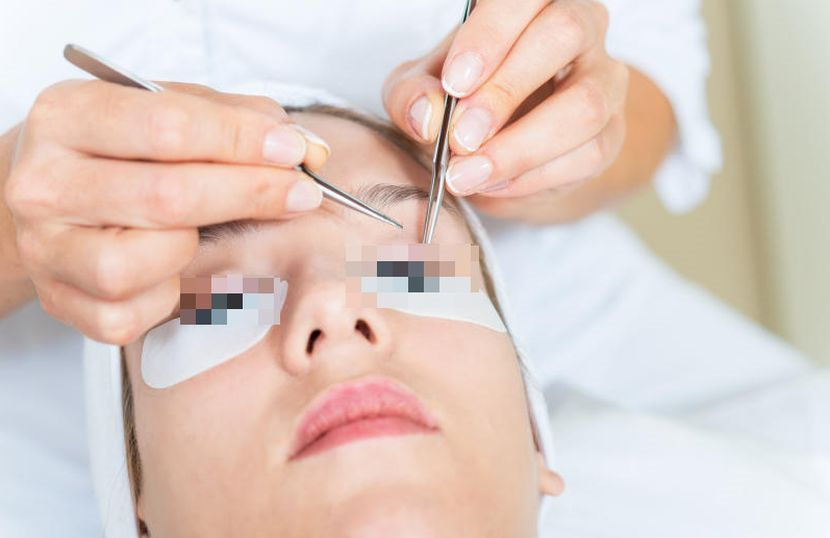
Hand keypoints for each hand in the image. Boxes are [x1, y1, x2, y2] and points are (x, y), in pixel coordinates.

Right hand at [3, 81, 329, 342]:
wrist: (48, 200)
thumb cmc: (117, 153)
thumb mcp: (162, 112)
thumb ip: (233, 119)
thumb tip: (304, 149)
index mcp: (66, 117)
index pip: (168, 127)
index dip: (242, 140)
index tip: (293, 150)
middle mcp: (44, 184)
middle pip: (168, 196)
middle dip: (251, 194)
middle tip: (300, 193)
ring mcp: (47, 249)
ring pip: (146, 261)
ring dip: (193, 247)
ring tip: (195, 230)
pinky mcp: (63, 304)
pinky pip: (136, 312)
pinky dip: (168, 293)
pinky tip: (166, 268)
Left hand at [383, 0, 628, 213]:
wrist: (502, 150)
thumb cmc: (464, 100)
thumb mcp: (423, 91)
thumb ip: (413, 95)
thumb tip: (426, 116)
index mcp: (531, 2)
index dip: (490, 35)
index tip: (454, 83)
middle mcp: (580, 25)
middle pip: (565, 33)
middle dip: (506, 89)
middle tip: (461, 136)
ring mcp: (603, 80)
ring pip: (584, 104)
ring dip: (519, 147)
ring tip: (468, 173)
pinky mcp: (610, 133)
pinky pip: (587, 154)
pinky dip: (532, 176)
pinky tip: (493, 184)